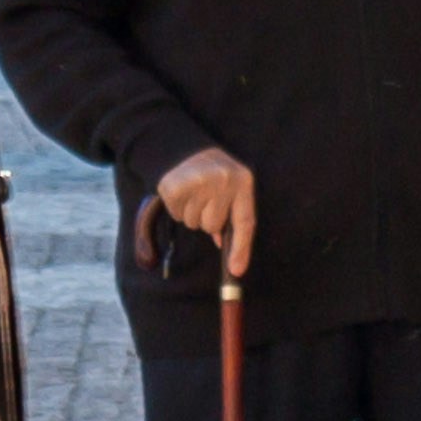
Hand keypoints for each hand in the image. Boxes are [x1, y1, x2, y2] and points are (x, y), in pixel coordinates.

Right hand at [153, 147, 255, 277]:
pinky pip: (177, 215)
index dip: (241, 249)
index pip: (245, 222)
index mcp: (243, 181)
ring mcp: (198, 182)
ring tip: (193, 194)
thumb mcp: (231, 188)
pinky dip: (176, 208)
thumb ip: (232, 216)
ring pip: (194, 222)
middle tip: (204, 201)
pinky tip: (181, 193)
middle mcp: (223, 180)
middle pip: (213, 226)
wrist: (185, 149)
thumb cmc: (214, 176)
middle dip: (207, 220)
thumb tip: (224, 245)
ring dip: (191, 213)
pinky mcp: (175, 186)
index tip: (236, 270)